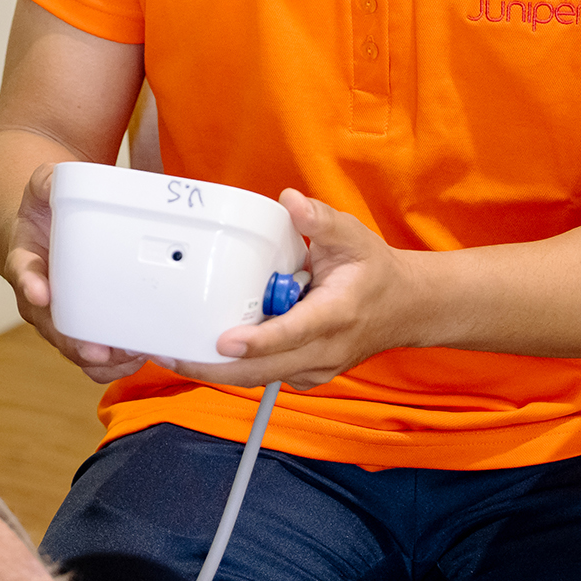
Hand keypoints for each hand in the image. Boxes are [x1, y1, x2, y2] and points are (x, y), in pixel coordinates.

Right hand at [5, 163, 147, 383]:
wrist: (46, 236)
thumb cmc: (46, 214)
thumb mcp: (43, 189)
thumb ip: (47, 181)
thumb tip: (55, 178)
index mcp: (27, 260)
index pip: (23, 272)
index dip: (30, 284)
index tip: (41, 292)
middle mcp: (39, 299)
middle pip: (51, 328)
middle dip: (73, 342)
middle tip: (97, 350)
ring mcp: (60, 319)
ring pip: (74, 349)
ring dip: (99, 360)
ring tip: (128, 356)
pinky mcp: (81, 331)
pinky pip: (95, 358)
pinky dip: (114, 363)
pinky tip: (139, 356)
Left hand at [167, 189, 429, 390]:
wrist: (407, 308)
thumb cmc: (375, 273)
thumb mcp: (353, 237)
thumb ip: (320, 220)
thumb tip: (291, 201)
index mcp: (336, 313)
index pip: (293, 333)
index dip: (257, 341)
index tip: (224, 341)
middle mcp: (324, 349)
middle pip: (265, 370)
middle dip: (216, 367)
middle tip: (174, 355)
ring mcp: (316, 367)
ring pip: (263, 378)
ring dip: (221, 371)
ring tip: (179, 354)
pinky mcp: (307, 374)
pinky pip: (269, 376)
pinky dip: (240, 369)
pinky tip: (211, 352)